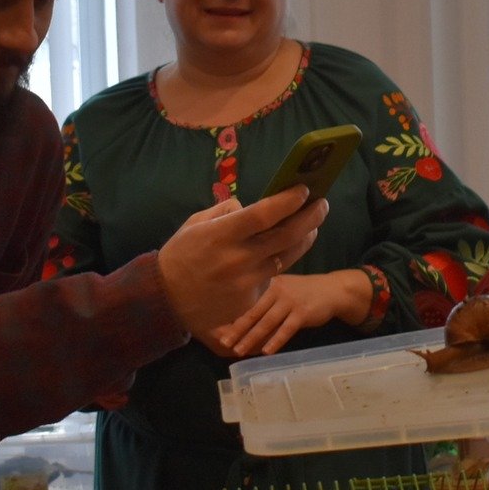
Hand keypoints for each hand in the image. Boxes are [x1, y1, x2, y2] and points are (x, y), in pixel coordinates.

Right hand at [158, 188, 327, 335]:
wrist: (166, 299)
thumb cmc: (181, 255)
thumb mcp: (196, 224)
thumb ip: (226, 212)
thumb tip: (250, 206)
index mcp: (222, 234)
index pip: (266, 214)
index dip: (289, 201)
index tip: (304, 190)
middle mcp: (238, 258)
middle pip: (287, 235)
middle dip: (310, 217)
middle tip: (322, 204)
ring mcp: (246, 282)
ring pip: (287, 256)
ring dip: (304, 239)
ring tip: (311, 226)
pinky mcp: (251, 299)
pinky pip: (272, 275)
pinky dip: (279, 261)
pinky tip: (280, 251)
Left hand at [210, 271, 373, 358]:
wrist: (332, 290)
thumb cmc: (304, 292)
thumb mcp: (284, 289)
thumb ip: (267, 300)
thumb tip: (246, 320)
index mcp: (269, 285)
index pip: (248, 304)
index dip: (234, 319)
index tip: (219, 331)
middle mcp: (277, 291)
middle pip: (253, 314)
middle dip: (237, 330)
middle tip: (224, 343)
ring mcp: (290, 302)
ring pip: (267, 323)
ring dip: (252, 338)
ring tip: (239, 351)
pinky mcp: (302, 313)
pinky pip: (286, 329)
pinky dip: (275, 341)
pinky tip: (266, 351)